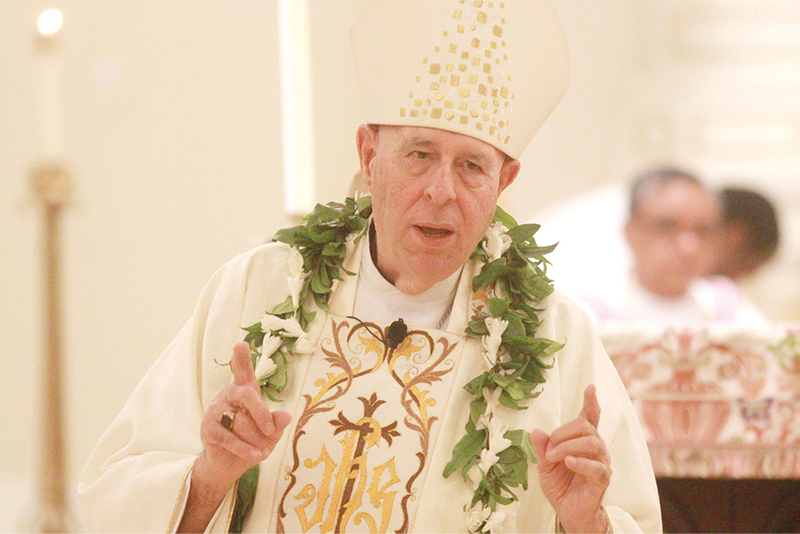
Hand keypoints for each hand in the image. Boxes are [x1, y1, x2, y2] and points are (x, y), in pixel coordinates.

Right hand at [179, 342, 291, 532]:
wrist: (229, 466)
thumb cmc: (252, 442)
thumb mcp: (270, 434)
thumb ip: (277, 424)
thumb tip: (285, 415)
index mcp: (245, 392)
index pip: (243, 373)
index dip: (242, 359)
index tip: (240, 344)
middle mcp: (228, 396)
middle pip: (246, 394)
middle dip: (261, 413)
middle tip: (271, 431)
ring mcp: (215, 411)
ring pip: (239, 419)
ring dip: (254, 438)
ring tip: (261, 450)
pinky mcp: (207, 428)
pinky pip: (228, 437)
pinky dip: (244, 448)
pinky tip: (256, 455)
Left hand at [530, 384, 610, 532]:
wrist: (568, 510)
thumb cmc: (560, 483)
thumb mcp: (544, 464)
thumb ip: (542, 448)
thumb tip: (536, 431)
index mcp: (582, 440)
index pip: (590, 417)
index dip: (591, 402)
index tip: (591, 387)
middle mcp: (595, 447)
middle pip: (586, 427)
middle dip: (563, 434)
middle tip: (549, 449)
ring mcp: (601, 461)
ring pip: (591, 442)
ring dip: (568, 447)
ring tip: (554, 457)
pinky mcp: (602, 478)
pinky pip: (597, 466)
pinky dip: (581, 462)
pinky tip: (568, 461)